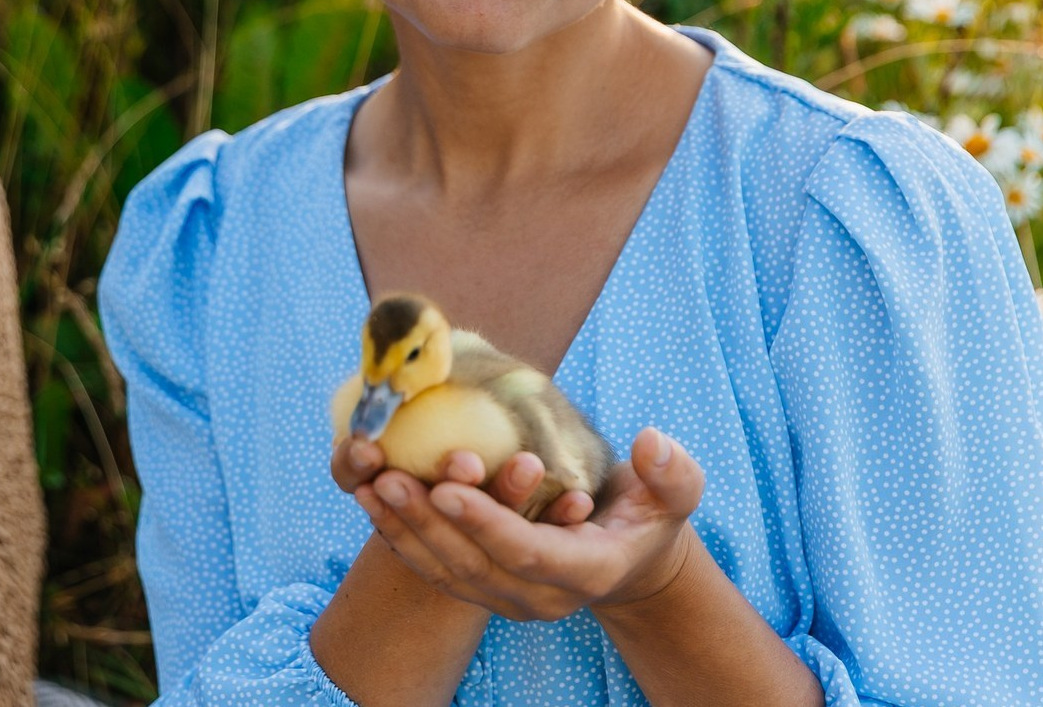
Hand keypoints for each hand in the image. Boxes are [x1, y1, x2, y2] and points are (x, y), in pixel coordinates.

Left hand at [351, 428, 704, 622]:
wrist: (628, 560)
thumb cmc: (649, 515)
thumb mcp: (674, 494)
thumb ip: (672, 473)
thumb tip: (652, 441)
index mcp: (586, 571)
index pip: (527, 553)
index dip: (485, 521)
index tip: (447, 485)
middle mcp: (542, 597)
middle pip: (474, 566)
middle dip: (427, 522)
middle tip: (387, 477)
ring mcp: (509, 599)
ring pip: (446, 572)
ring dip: (403, 530)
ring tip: (368, 485)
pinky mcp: (486, 589)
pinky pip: (435, 569)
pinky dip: (401, 538)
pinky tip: (371, 502)